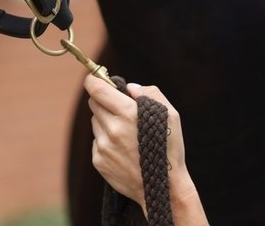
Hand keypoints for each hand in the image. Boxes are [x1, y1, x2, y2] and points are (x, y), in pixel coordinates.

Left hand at [85, 74, 187, 210]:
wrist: (163, 187)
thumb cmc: (169, 148)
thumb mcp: (171, 115)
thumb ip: (150, 93)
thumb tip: (129, 87)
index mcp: (128, 113)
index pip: (96, 89)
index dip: (94, 80)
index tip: (96, 78)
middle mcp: (112, 129)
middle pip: (93, 103)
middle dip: (104, 101)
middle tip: (120, 108)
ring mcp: (103, 146)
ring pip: (95, 122)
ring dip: (106, 121)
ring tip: (126, 133)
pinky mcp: (98, 161)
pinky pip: (97, 141)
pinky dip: (106, 140)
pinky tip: (124, 149)